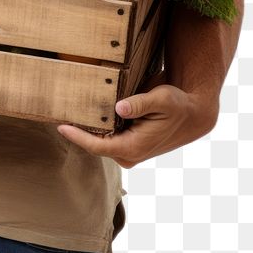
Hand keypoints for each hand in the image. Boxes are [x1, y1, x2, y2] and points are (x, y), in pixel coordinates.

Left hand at [57, 83, 218, 167]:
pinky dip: (98, 127)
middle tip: (60, 111)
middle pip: (95, 144)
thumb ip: (139, 103)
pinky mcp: (128, 146)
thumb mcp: (161, 99)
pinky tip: (90, 113)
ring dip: (88, 129)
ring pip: (100, 141)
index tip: (61, 126)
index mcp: (134, 147)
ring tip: (71, 109)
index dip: (78, 137)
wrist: (192, 114)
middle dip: (79, 130)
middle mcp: (129, 154)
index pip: (97, 146)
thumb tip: (119, 108)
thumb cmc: (177, 105)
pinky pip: (107, 138)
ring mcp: (128, 152)